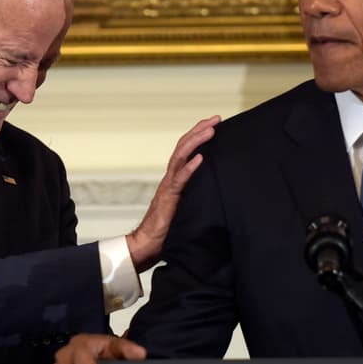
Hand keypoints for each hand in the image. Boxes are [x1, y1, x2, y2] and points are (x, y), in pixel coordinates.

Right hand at [126, 116, 219, 271]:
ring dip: (196, 141)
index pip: (186, 150)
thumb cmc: (166, 230)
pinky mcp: (168, 199)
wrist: (147, 244)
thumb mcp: (186, 207)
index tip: (213, 124)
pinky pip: (180, 180)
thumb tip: (215, 189)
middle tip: (216, 119)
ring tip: (210, 130)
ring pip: (180, 157)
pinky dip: (190, 168)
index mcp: (175, 179)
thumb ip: (194, 195)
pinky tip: (201, 158)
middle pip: (183, 147)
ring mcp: (168, 187)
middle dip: (199, 130)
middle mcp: (170, 178)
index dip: (198, 135)